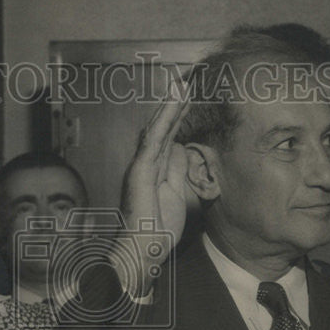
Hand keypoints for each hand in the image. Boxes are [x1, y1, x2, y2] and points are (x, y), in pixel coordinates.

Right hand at [116, 79, 191, 293]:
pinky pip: (154, 140)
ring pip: (157, 128)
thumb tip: (184, 149)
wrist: (142, 249)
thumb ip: (178, 171)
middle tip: (185, 81)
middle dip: (173, 105)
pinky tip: (173, 102)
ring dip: (169, 105)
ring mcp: (141, 166)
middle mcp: (145, 164)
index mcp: (153, 170)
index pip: (168, 137)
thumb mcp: (176, 194)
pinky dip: (164, 119)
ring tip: (182, 84)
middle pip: (161, 128)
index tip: (189, 97)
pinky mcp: (140, 170)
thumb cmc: (156, 229)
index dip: (177, 116)